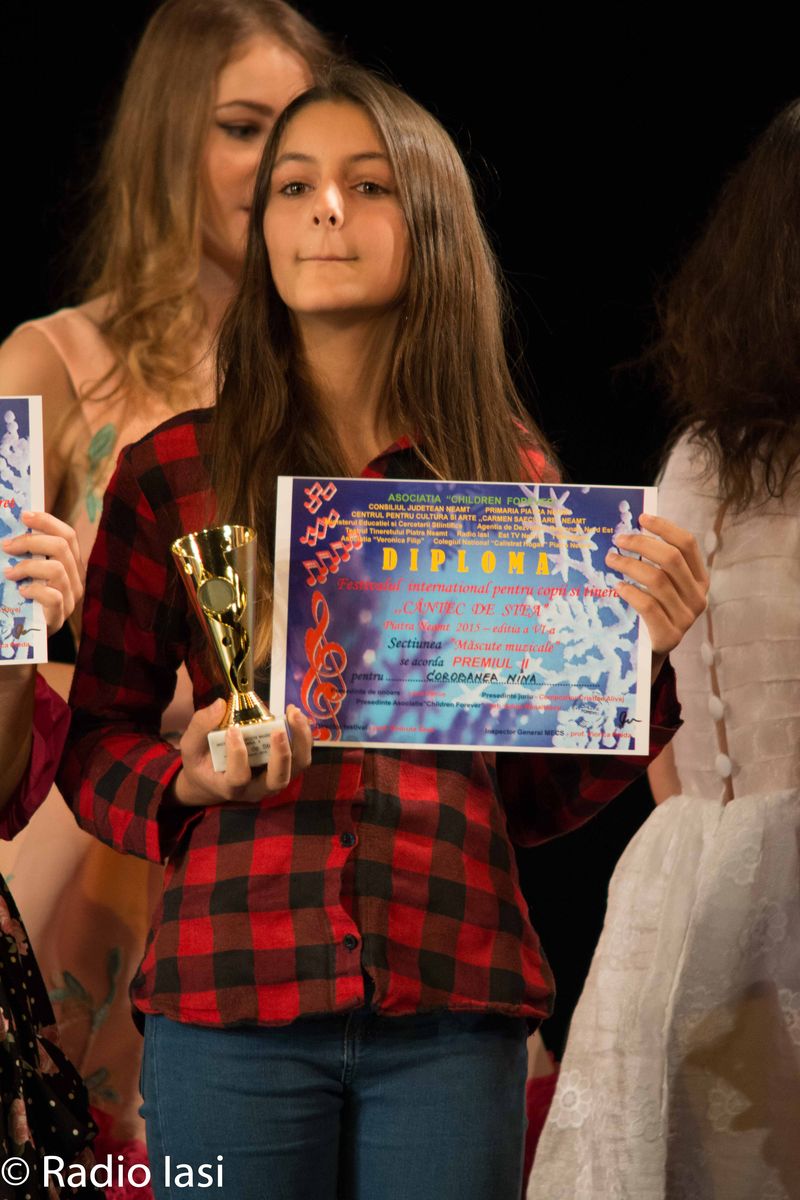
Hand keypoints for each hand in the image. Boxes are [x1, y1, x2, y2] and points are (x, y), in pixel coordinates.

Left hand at [2, 511, 83, 635]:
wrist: (25, 634)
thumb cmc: (24, 596)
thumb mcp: (29, 570)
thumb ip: (27, 554)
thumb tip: (8, 534)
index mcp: (70, 563)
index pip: (68, 535)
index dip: (48, 521)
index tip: (24, 516)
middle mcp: (76, 578)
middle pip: (62, 547)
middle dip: (31, 541)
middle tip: (7, 546)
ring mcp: (71, 598)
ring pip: (57, 569)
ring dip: (28, 566)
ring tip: (8, 572)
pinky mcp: (60, 616)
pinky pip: (53, 597)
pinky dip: (34, 589)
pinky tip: (20, 590)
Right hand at [171, 701, 312, 806]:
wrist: (212, 779)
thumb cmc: (202, 763)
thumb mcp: (191, 747)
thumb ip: (200, 727)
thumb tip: (219, 705)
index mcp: (230, 787)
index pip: (238, 778)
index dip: (237, 756)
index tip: (233, 730)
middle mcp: (257, 788)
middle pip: (278, 780)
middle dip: (281, 755)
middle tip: (278, 730)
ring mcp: (274, 779)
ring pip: (297, 767)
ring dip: (300, 741)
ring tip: (293, 714)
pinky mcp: (285, 767)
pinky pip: (301, 755)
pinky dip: (302, 735)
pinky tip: (294, 714)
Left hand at [605, 513, 707, 676]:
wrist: (649, 655)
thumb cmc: (652, 613)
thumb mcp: (661, 587)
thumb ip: (656, 563)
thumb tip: (630, 530)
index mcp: (700, 580)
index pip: (687, 544)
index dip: (665, 528)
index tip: (641, 518)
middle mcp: (698, 597)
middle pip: (671, 559)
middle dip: (642, 544)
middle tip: (618, 539)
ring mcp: (686, 618)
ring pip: (657, 580)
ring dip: (629, 565)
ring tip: (611, 560)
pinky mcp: (670, 635)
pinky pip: (648, 605)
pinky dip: (630, 591)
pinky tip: (617, 586)